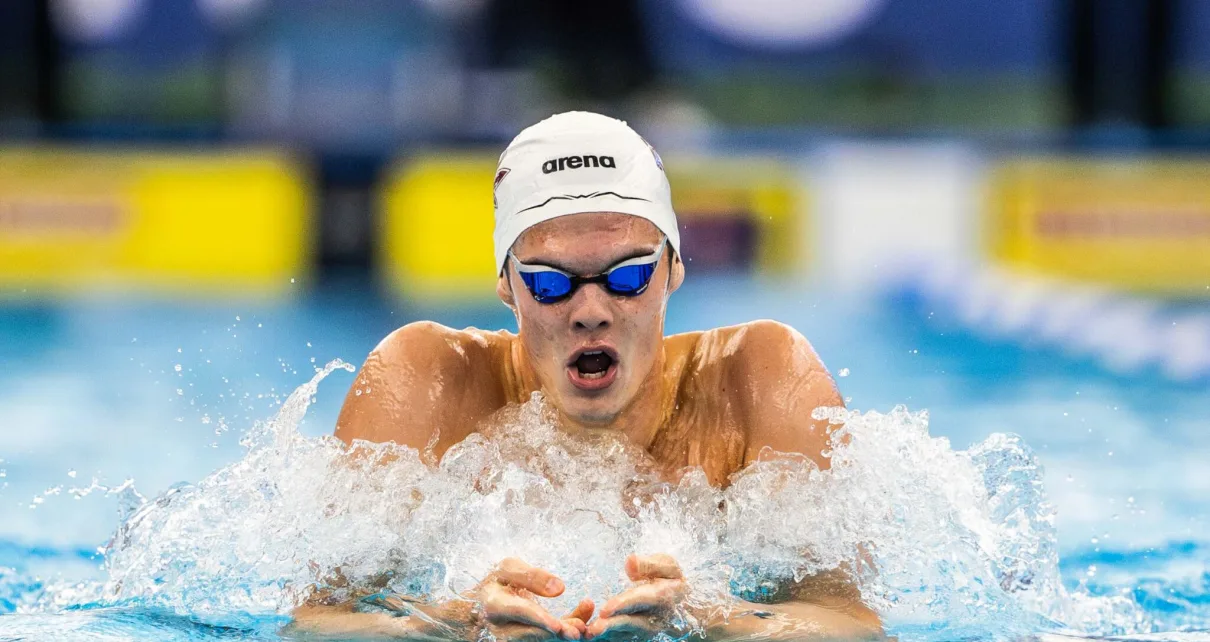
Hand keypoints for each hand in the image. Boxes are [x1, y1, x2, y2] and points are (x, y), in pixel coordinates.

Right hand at [472, 557, 594, 641]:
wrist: (483, 602)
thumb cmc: (497, 581)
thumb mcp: (508, 569)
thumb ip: (531, 576)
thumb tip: (559, 588)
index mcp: (495, 605)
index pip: (519, 612)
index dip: (539, 618)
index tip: (557, 625)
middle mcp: (502, 628)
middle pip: (532, 634)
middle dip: (556, 633)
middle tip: (578, 632)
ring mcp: (512, 638)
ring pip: (540, 639)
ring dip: (562, 635)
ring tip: (582, 628)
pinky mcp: (524, 640)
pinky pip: (545, 638)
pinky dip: (563, 631)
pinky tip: (581, 622)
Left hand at [586, 554, 688, 640]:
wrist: (685, 605)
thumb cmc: (672, 580)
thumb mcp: (668, 566)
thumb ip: (649, 564)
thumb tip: (630, 562)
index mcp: (663, 596)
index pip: (642, 600)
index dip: (624, 604)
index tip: (606, 608)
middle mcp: (655, 617)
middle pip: (632, 623)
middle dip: (612, 626)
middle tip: (595, 627)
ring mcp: (647, 630)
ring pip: (625, 635)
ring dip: (607, 635)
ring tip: (589, 634)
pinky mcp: (638, 636)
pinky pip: (621, 639)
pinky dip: (607, 638)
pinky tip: (590, 636)